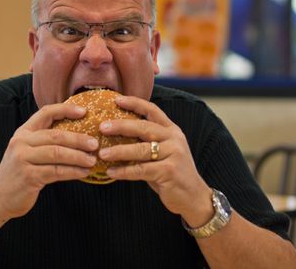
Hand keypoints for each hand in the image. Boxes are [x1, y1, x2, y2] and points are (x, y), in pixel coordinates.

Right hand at [0, 103, 97, 219]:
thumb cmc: (19, 173)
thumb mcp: (26, 151)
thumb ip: (44, 142)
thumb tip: (79, 137)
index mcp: (23, 133)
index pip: (45, 113)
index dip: (65, 110)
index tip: (84, 111)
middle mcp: (21, 143)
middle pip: (56, 135)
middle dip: (78, 139)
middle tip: (95, 144)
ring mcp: (23, 159)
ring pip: (57, 153)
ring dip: (78, 157)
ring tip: (92, 160)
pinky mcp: (29, 177)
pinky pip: (56, 171)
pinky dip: (73, 171)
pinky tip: (84, 173)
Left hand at [98, 95, 211, 222]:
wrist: (193, 196)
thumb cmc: (171, 172)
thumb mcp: (163, 151)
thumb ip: (146, 141)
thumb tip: (115, 134)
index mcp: (171, 130)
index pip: (152, 110)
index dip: (134, 103)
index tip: (116, 99)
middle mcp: (173, 139)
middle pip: (144, 127)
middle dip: (121, 126)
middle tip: (102, 127)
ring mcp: (173, 155)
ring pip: (141, 150)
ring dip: (119, 151)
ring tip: (102, 153)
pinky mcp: (169, 172)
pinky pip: (141, 170)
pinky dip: (124, 171)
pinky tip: (111, 172)